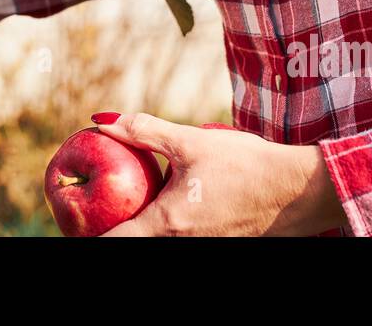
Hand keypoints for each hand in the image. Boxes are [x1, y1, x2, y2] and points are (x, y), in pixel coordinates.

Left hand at [94, 113, 347, 235]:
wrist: (298, 191)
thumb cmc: (246, 164)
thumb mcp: (191, 141)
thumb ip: (143, 131)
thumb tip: (101, 121)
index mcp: (166, 224)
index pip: (110, 243)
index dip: (85, 232)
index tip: (72, 217)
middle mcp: (180, 246)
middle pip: (130, 242)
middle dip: (111, 225)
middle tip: (95, 203)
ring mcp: (201, 250)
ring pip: (154, 239)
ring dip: (139, 224)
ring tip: (131, 200)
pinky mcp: (216, 246)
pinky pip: (177, 238)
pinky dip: (163, 224)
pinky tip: (168, 201)